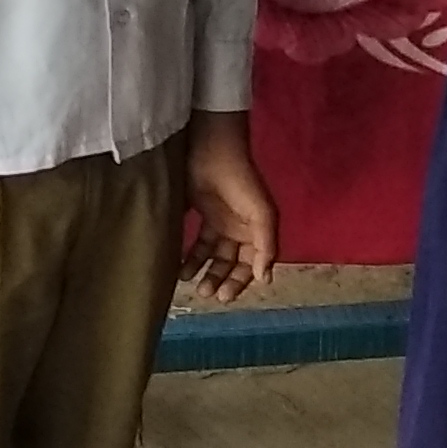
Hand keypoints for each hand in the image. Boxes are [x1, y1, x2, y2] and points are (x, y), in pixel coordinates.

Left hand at [183, 114, 280, 299]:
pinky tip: (180, 269)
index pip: (252, 265)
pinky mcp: (200, 214)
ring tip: (193, 284)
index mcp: (258, 232)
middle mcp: (240, 230)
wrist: (213, 150)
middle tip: (207, 294)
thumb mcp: (261, 214)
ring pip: (212, 256)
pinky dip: (189, 257)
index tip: (225, 297)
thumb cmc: (241, 182)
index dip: (241, 282)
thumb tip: (266, 279)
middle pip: (231, 263)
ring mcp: (219, 222)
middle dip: (221, 280)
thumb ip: (266, 247)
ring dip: (204, 272)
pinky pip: (196, 243)